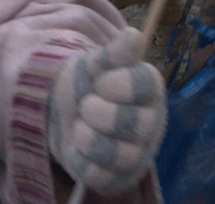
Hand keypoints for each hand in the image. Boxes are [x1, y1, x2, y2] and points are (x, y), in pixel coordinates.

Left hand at [48, 28, 165, 195]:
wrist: (64, 110)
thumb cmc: (88, 83)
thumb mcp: (96, 63)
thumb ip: (114, 53)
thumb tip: (134, 36)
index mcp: (150, 90)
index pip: (146, 85)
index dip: (117, 83)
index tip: (99, 81)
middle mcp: (151, 124)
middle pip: (131, 123)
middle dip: (97, 110)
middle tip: (87, 104)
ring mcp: (137, 154)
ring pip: (116, 154)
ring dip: (86, 136)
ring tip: (81, 125)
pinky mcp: (117, 178)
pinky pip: (98, 175)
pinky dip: (80, 158)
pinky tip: (79, 145)